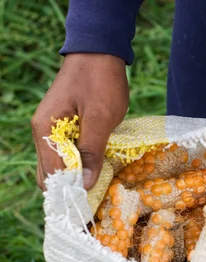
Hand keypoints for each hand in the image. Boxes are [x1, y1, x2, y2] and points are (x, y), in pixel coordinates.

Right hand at [31, 53, 128, 190]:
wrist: (100, 51)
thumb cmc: (101, 82)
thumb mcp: (101, 118)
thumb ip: (91, 151)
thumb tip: (84, 184)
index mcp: (46, 131)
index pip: (52, 174)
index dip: (69, 192)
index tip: (89, 206)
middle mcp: (43, 132)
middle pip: (51, 172)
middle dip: (71, 187)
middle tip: (96, 199)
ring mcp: (52, 128)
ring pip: (59, 163)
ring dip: (77, 175)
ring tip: (99, 185)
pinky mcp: (65, 125)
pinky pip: (68, 151)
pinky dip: (80, 161)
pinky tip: (99, 166)